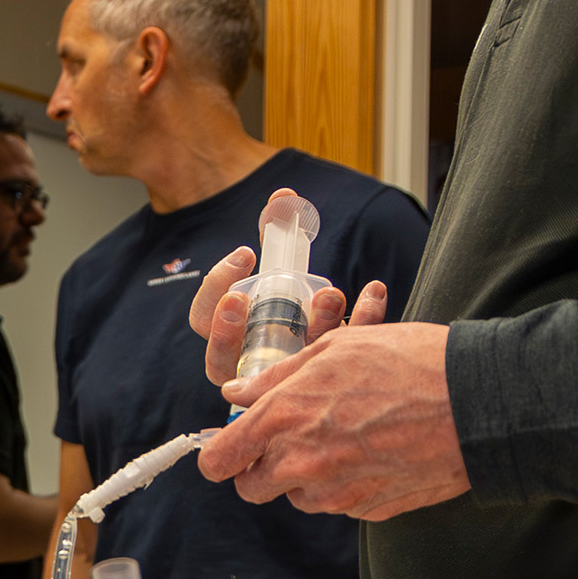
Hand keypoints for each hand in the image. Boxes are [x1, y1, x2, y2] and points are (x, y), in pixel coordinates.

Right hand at [189, 243, 388, 384]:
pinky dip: (361, 322)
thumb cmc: (294, 311)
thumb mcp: (283, 276)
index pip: (203, 319)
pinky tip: (374, 291)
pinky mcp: (323, 382)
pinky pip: (339, 361)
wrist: (332, 350)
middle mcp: (245, 367)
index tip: (246, 253)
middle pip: (220, 358)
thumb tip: (284, 196)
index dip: (217, 286)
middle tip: (242, 298)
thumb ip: (278, 241)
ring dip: (309, 326)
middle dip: (227, 329)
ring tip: (331, 293)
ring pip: (281, 369)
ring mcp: (281, 381)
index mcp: (226, 338)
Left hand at [195, 323, 469, 518]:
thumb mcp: (336, 349)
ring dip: (305, 477)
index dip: (219, 456)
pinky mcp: (369, 510)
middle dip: (260, 469)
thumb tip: (237, 394)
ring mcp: (336, 492)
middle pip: (252, 487)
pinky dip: (346, 485)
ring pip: (297, 497)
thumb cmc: (409, 363)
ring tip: (343, 438)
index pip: (220, 460)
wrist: (479, 403)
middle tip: (286, 442)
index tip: (227, 450)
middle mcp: (301, 462)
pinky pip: (339, 504)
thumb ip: (277, 377)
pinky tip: (375, 453)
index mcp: (283, 417)